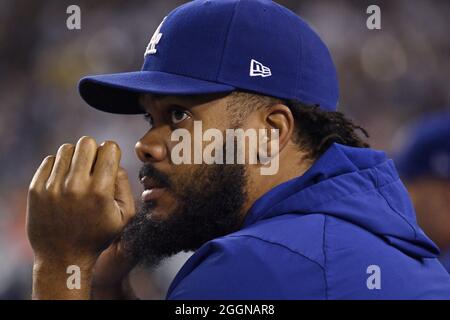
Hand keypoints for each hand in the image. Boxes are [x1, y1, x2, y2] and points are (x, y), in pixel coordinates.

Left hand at [26, 136, 134, 298]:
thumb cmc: (98, 235)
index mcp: (100, 192)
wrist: (63, 257)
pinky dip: (59, 167)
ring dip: (75, 158)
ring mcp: (53, 187)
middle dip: (93, 151)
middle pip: (86, 142)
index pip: (109, 148)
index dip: (112, 153)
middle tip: (93, 167)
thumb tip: (113, 162)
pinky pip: (50, 160)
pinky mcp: (36, 189)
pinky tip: (64, 182)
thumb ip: (124, 184)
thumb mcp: (125, 215)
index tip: (108, 164)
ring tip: (77, 175)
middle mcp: (76, 186)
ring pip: (67, 149)